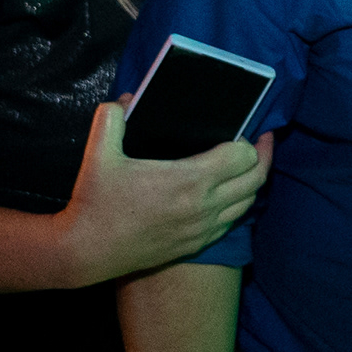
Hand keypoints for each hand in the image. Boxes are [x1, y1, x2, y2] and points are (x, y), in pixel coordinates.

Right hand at [59, 106, 272, 284]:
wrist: (87, 252)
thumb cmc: (95, 202)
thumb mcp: (98, 154)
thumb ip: (111, 119)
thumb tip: (126, 100)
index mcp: (189, 180)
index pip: (243, 156)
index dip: (248, 140)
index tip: (246, 128)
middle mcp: (204, 206)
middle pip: (255, 180)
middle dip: (263, 157)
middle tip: (262, 141)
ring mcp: (202, 229)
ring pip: (247, 204)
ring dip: (253, 183)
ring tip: (250, 166)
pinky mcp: (195, 246)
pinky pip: (231, 224)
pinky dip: (238, 206)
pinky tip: (230, 195)